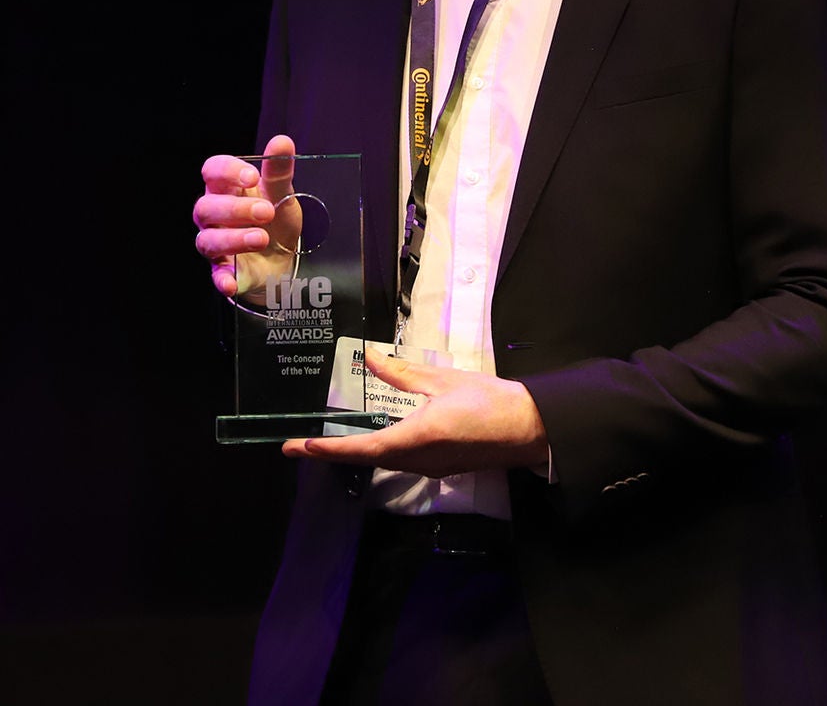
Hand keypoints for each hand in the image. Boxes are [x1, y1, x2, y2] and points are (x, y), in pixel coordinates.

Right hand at [194, 134, 299, 298]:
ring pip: (208, 239)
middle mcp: (214, 216)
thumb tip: (282, 141)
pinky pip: (215, 276)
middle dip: (236, 208)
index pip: (212, 171)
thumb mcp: (282, 195)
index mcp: (226, 189)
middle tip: (267, 211)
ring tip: (262, 237)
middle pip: (206, 206)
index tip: (252, 176)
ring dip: (234, 238)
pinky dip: (222, 279)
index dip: (227, 171)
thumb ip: (279, 171)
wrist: (283, 259)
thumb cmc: (275, 220)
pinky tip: (231, 281)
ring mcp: (216, 244)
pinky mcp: (224, 271)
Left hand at [282, 348, 548, 477]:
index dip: (326, 450)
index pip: (360, 449)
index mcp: (416, 439)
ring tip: (330, 441)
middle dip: (334, 452)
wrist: (530, 428)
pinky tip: (374, 439)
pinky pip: (402, 461)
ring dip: (357, 453)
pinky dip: (380, 451)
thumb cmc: (489, 401)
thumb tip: (369, 359)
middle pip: (368, 459)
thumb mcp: (442, 382)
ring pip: (384, 462)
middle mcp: (418, 461)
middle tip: (303, 444)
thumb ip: (402, 374)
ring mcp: (431, 467)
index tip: (297, 448)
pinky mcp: (442, 466)